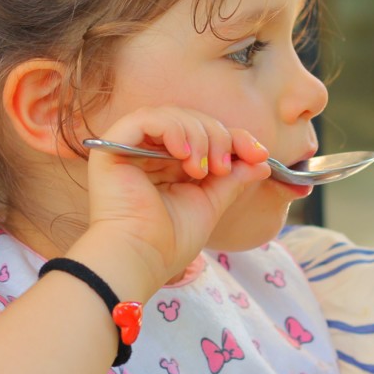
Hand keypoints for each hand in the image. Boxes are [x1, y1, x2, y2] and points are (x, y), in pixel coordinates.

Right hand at [81, 107, 270, 287]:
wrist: (141, 258)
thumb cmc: (169, 241)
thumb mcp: (211, 203)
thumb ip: (232, 178)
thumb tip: (262, 161)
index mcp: (167, 165)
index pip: (204, 134)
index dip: (235, 138)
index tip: (258, 155)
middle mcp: (146, 152)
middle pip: (190, 120)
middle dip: (217, 137)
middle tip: (222, 168)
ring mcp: (128, 148)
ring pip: (171, 115)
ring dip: (197, 136)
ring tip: (200, 170)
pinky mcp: (111, 145)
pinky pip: (145, 118)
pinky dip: (171, 129)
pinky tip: (182, 153)